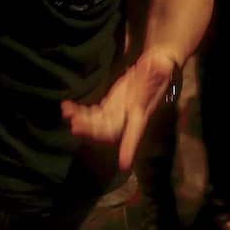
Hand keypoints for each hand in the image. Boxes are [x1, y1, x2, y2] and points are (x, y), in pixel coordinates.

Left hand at [62, 46, 178, 171]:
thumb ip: (158, 70)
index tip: (124, 164)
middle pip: (109, 131)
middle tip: (75, 126)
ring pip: (97, 125)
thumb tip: (160, 65)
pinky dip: (79, 112)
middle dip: (92, 131)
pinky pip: (92, 115)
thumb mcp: (162, 66)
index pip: (136, 131)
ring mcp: (117, 112)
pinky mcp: (109, 106)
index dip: (130, 147)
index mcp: (141, 111)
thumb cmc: (161, 67)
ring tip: (67, 112)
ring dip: (82, 121)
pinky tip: (67, 107)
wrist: (156, 66)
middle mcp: (128, 116)